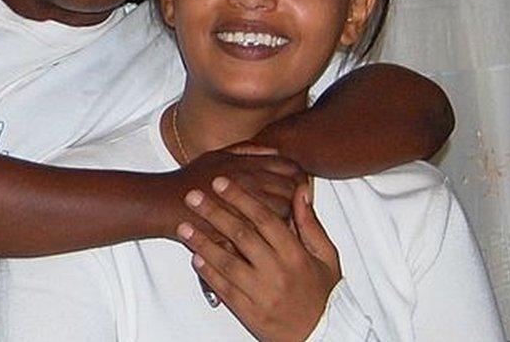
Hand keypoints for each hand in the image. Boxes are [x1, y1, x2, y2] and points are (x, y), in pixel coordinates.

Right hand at [160, 146, 305, 242]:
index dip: (300, 177)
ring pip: (285, 211)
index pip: (291, 167)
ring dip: (290, 216)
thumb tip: (275, 151)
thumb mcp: (219, 154)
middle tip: (297, 207)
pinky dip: (273, 233)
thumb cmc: (191, 178)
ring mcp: (247, 205)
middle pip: (293, 189)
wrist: (167, 203)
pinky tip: (270, 234)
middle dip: (298, 198)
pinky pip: (268, 231)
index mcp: (249, 163)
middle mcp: (251, 181)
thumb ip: (248, 151)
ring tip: (286, 221)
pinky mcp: (239, 227)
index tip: (298, 186)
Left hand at [178, 178, 340, 341]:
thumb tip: (300, 190)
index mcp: (295, 254)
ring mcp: (262, 293)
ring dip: (202, 243)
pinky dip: (208, 273)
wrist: (323, 334)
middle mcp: (277, 272)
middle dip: (214, 213)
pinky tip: (195, 257)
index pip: (264, 218)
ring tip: (183, 227)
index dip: (241, 198)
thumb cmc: (323, 292)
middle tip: (193, 196)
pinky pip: (224, 289)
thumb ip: (309, 222)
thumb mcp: (326, 255)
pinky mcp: (250, 312)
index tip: (221, 183)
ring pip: (227, 263)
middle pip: (241, 236)